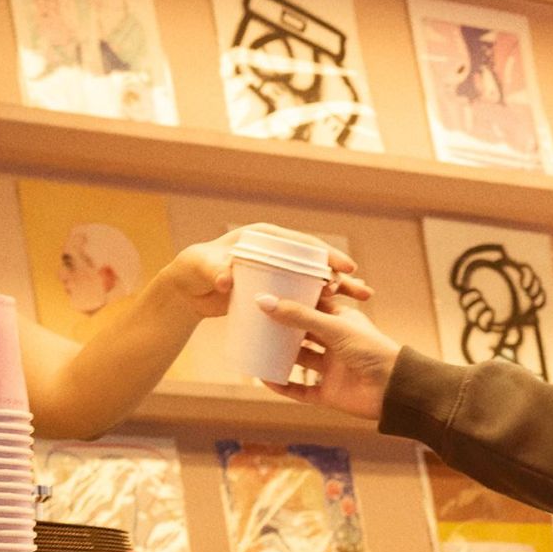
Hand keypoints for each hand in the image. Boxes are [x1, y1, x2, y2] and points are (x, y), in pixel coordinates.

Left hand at [157, 228, 370, 321]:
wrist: (187, 291)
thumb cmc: (193, 272)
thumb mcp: (202, 268)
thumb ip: (212, 270)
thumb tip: (226, 278)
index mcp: (263, 238)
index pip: (301, 243)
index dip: (325, 254)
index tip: (344, 267)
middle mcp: (275, 253)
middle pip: (315, 262)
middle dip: (341, 274)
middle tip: (359, 289)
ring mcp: (278, 273)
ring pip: (316, 279)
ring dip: (342, 288)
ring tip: (366, 297)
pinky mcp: (277, 291)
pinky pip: (305, 295)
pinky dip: (324, 303)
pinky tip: (345, 312)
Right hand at [258, 294, 403, 419]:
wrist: (394, 390)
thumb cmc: (372, 350)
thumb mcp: (334, 327)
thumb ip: (299, 316)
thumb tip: (262, 301)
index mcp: (341, 322)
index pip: (311, 306)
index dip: (290, 300)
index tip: (264, 292)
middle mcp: (335, 344)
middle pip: (302, 333)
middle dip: (280, 328)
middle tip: (252, 319)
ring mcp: (331, 369)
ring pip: (299, 361)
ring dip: (279, 356)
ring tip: (253, 346)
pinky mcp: (329, 393)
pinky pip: (301, 390)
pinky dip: (284, 386)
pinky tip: (264, 378)